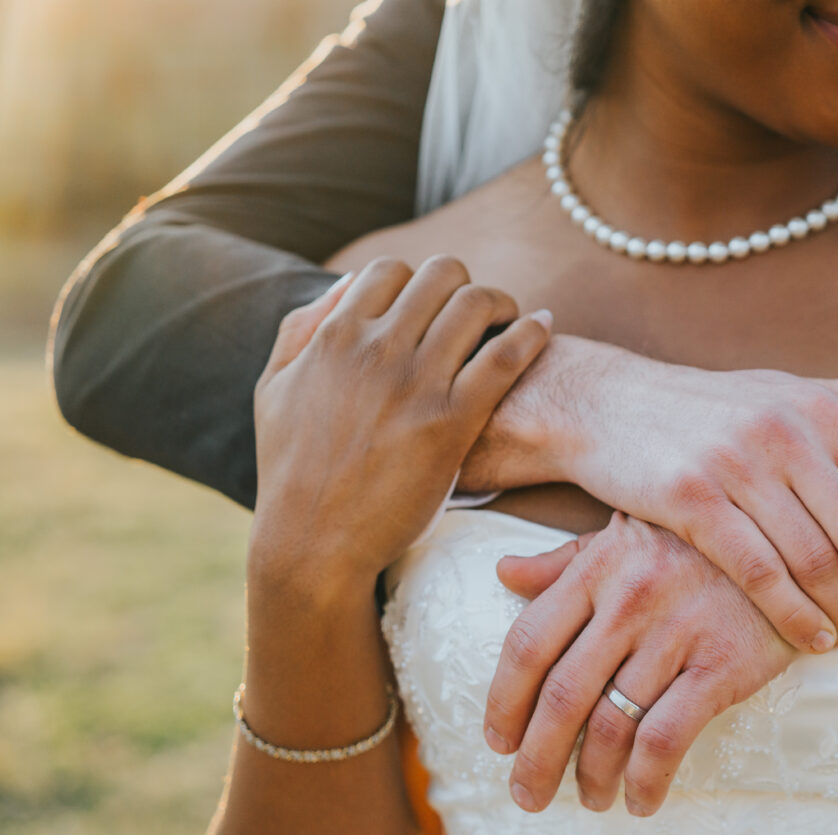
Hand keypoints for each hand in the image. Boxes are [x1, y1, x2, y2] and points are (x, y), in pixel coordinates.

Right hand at [250, 256, 549, 588]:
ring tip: (513, 319)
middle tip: (480, 310)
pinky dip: (531, 333)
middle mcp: (377, 350)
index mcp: (335, 337)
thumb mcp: (275, 388)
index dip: (418, 279)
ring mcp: (417, 385)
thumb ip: (303, 329)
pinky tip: (543, 327)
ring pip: (477, 304)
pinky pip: (505, 357)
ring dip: (501, 303)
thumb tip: (345, 286)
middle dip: (464, 284)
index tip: (434, 302)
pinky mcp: (453, 423)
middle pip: (441, 275)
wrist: (313, 543)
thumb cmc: (292, 471)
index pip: (391, 270)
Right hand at [462, 348, 837, 652]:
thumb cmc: (714, 406)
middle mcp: (788, 432)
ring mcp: (738, 466)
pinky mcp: (691, 500)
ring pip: (817, 561)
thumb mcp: (794, 389)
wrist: (611, 404)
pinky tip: (813, 639)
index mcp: (824, 407)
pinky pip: (761, 575)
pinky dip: (796, 617)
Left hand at [482, 513, 792, 816]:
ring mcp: (677, 632)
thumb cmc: (702, 545)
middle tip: (528, 794)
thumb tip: (504, 573)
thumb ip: (566, 562)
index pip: (527, 644)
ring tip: (591, 800)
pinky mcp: (722, 665)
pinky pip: (667, 739)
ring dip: (592, 778)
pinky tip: (641, 800)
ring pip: (612, 725)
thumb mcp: (630, 537)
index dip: (503, 702)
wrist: (795, 544)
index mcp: (597, 567)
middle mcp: (630, 598)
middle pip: (561, 695)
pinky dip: (646, 781)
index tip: (498, 742)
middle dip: (537, 758)